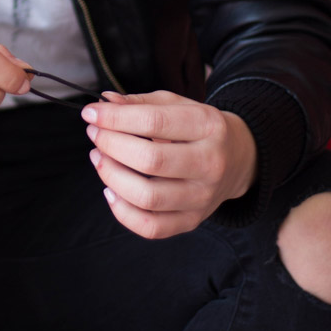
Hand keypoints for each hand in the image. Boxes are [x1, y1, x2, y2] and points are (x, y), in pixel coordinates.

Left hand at [81, 90, 257, 238]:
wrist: (239, 158)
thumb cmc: (199, 128)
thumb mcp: (177, 104)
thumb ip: (141, 103)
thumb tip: (104, 103)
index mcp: (208, 126)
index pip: (154, 121)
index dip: (115, 118)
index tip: (90, 113)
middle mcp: (210, 163)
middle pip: (150, 161)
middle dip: (111, 145)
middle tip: (95, 134)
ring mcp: (203, 197)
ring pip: (148, 197)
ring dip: (112, 176)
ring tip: (99, 158)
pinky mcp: (193, 220)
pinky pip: (152, 227)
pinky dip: (122, 212)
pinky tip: (110, 190)